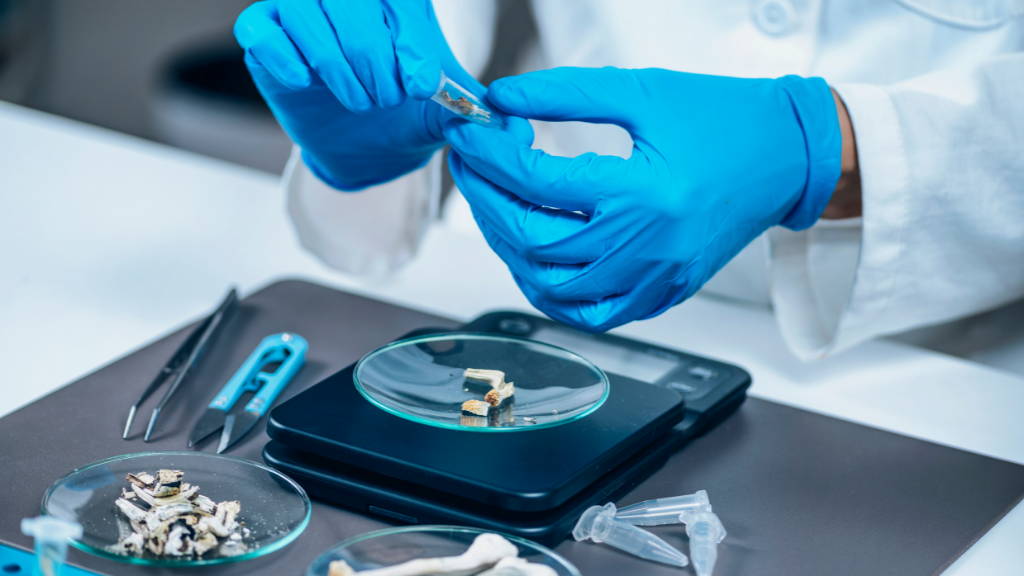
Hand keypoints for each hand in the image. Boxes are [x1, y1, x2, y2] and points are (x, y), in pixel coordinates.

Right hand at [235, 0, 479, 189]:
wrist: (368, 149)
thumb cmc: (408, 114)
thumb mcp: (446, 111)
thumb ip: (474, 108)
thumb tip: (513, 125)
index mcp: (396, 2)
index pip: (399, 2)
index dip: (408, 42)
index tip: (420, 86)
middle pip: (349, 0)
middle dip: (370, 54)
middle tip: (385, 98)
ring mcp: (302, 14)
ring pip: (304, 12)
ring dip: (335, 64)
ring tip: (358, 101)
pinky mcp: (266, 38)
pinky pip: (260, 31)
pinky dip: (284, 58)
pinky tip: (304, 84)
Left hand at [444, 67, 842, 331]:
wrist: (788, 156)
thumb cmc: (727, 120)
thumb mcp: (643, 92)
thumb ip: (566, 92)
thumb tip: (503, 98)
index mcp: (643, 193)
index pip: (537, 182)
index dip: (490, 154)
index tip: (469, 131)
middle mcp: (646, 247)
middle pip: (534, 240)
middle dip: (486, 200)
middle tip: (470, 164)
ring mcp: (654, 279)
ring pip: (552, 286)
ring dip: (508, 247)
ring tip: (495, 205)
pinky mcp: (661, 293)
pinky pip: (590, 311)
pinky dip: (551, 289)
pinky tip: (534, 255)